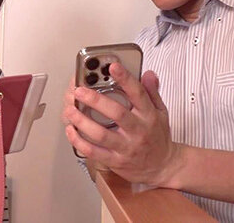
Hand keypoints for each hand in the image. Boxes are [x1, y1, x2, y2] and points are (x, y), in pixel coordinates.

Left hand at [63, 63, 181, 186]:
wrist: (162, 167)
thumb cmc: (158, 137)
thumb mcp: (161, 112)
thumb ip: (152, 92)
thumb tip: (147, 73)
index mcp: (148, 115)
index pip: (138, 94)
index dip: (125, 79)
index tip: (113, 67)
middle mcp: (137, 131)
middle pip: (117, 113)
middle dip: (95, 100)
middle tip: (80, 90)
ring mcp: (126, 147)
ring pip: (101, 134)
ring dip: (82, 121)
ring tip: (70, 110)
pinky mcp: (115, 161)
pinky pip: (94, 152)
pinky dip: (79, 142)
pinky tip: (71, 130)